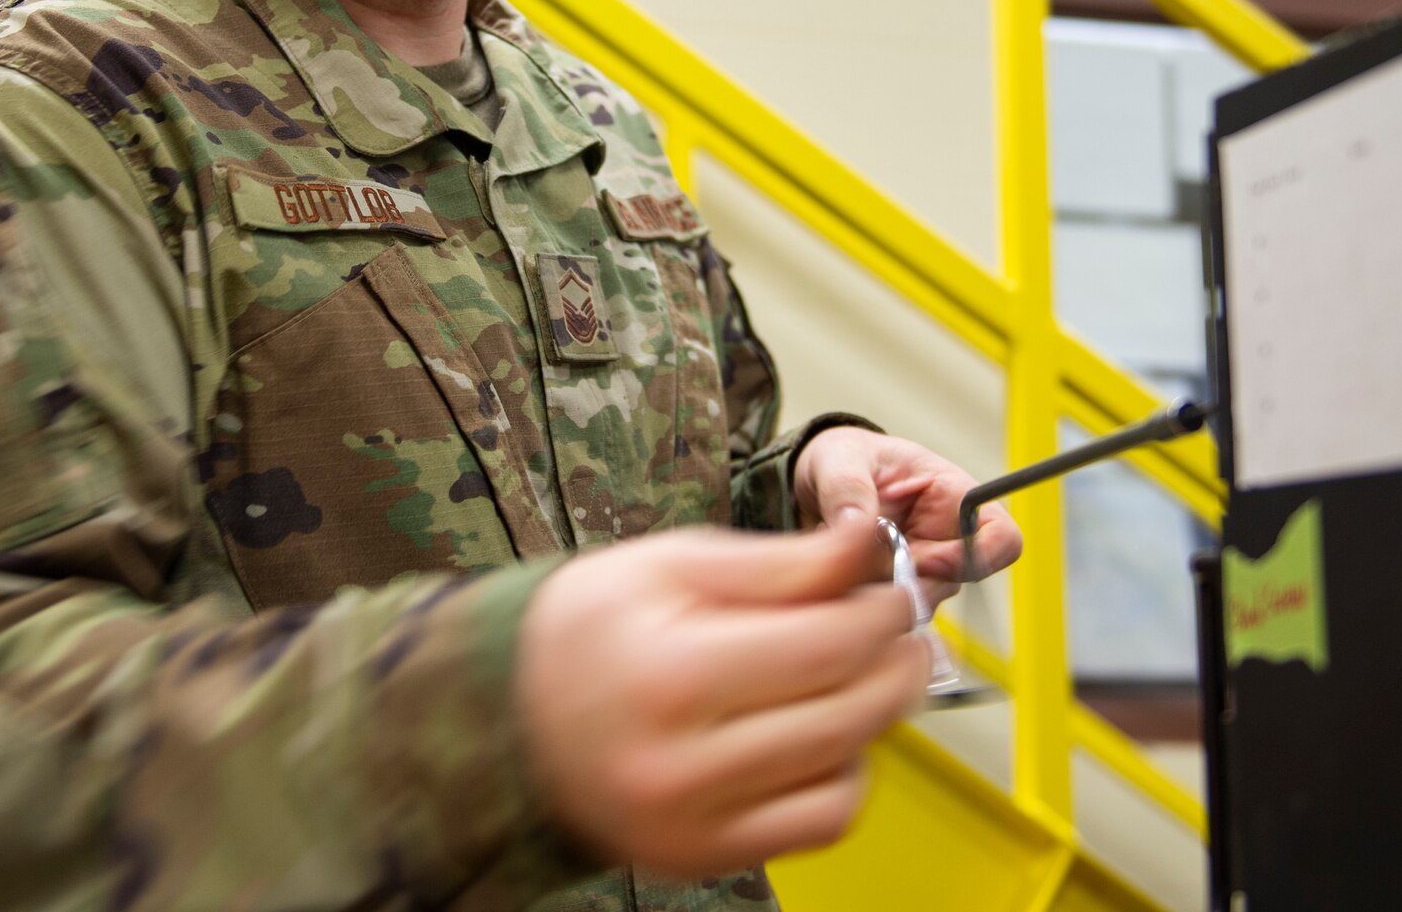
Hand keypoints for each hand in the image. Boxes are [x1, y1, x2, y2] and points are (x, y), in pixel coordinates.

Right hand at [515, 522, 928, 877]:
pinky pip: (817, 825)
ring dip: (875, 719)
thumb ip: (780, 561)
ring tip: (857, 673)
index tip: (890, 588)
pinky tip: (826, 735)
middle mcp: (684, 762)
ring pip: (845, 776)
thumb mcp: (671, 562)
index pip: (828, 645)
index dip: (881, 612)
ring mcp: (695, 822)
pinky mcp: (705, 855)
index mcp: (673, 673)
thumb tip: (868, 544)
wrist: (506, 716)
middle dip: (893, 661)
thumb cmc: (586, 628)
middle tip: (895, 628)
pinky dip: (843, 777)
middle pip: (846, 713)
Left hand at [792, 427, 1021, 606]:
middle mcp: (945, 542)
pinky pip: (885, 616)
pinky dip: (856, 602)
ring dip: (877, 591)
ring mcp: (920, 573)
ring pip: (918, 604)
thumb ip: (848, 486)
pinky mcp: (891, 595)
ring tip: (837, 557)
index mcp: (953, 498)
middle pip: (953, 583)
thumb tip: (858, 523)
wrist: (815, 485)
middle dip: (908, 582)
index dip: (980, 557)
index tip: (925, 560)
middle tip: (862, 563)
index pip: (1002, 537)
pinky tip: (833, 575)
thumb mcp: (838, 458)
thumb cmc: (845, 460)